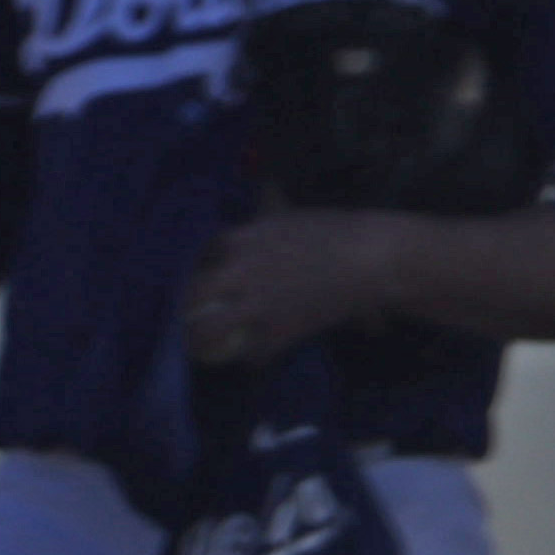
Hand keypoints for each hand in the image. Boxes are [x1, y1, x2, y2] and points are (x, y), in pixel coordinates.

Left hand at [186, 209, 402, 363]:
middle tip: (187, 320)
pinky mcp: (280, 330)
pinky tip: (252, 356)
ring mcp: (257, 304)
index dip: (194, 273)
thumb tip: (252, 198)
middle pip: (191, 297)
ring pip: (209, 331)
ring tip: (203, 349)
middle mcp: (239, 273)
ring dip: (202, 342)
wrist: (369, 257)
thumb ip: (260, 220)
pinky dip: (251, 357)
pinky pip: (251, 353)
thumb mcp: (285, 216)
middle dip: (185, 310)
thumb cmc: (332, 230)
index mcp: (238, 240)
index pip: (197, 259)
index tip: (196, 283)